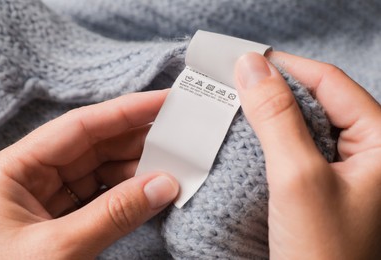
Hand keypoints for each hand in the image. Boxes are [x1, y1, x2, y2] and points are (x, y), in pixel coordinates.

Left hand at [0, 90, 178, 258]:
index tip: (164, 101)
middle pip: (95, 145)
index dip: (126, 110)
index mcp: (14, 168)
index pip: (80, 126)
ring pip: (102, 171)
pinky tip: (152, 192)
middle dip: (138, 140)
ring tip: (173, 166)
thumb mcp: (57, 250)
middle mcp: (31, 175)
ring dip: (137, 170)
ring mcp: (48, 196)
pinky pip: (101, 195)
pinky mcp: (61, 217)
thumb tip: (164, 186)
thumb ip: (113, 215)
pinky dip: (128, 194)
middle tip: (178, 136)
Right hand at [234, 52, 380, 258]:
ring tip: (235, 108)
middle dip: (274, 90)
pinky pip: (295, 147)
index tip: (246, 61)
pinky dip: (269, 138)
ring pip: (303, 123)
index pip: (329, 82)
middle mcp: (367, 151)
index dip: (286, 66)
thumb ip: (276, 118)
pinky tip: (247, 138)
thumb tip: (252, 67)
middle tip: (234, 84)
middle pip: (317, 100)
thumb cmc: (324, 255)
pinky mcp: (321, 183)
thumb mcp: (297, 178)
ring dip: (269, 114)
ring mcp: (344, 168)